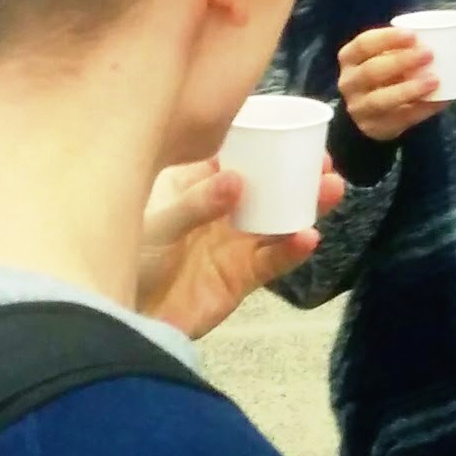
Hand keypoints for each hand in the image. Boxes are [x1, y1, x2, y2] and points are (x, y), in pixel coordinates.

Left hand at [137, 156, 347, 338]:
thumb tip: (235, 180)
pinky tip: (308, 237)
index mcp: (192, 187)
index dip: (264, 145)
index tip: (293, 134)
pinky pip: (273, 260)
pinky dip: (291, 250)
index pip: (234, 157)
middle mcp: (219, 212)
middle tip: (324, 164)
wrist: (124, 322)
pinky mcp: (241, 277)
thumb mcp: (155, 225)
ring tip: (331, 191)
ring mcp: (233, 244)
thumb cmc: (129, 262)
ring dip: (306, 206)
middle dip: (297, 174)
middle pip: (266, 188)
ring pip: (278, 220)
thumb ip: (194, 205)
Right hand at [339, 25, 448, 142]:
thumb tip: (444, 38)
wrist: (372, 113)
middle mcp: (348, 83)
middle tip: (429, 54)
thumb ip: (402, 49)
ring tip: (434, 80)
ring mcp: (358, 108)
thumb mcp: (384, 57)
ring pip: (380, 100)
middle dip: (401, 61)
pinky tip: (439, 101)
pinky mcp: (373, 127)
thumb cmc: (385, 74)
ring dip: (408, 89)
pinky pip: (398, 120)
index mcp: (349, 58)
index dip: (387, 38)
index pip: (363, 44)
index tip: (413, 35)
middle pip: (371, 71)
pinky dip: (421, 110)